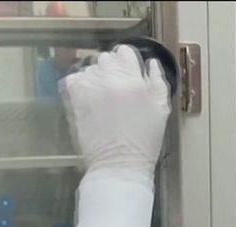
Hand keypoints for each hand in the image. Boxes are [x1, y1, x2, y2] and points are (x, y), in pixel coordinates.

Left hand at [59, 45, 170, 186]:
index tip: (129, 76)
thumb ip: (158, 81)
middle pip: (106, 58)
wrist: (118, 164)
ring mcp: (89, 86)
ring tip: (102, 98)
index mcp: (134, 79)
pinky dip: (80, 86)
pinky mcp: (74, 97)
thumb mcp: (161, 110)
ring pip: (90, 68)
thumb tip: (150, 63)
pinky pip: (74, 79)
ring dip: (96, 78)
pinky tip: (88, 102)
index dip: (128, 63)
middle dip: (111, 70)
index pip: (125, 52)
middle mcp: (109, 77)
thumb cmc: (144, 141)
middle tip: (116, 90)